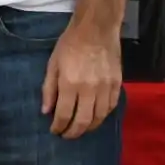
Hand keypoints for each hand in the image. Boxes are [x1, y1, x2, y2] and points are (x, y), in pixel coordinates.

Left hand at [41, 21, 122, 139]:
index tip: (55, 131)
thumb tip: (46, 111)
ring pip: (99, 117)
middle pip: (83, 121)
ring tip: (81, 128)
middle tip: (67, 135)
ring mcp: (106, 88)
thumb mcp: (53, 63)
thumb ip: (49, 89)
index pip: (64, 114)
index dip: (58, 126)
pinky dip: (103, 116)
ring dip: (89, 127)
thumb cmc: (70, 44)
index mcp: (70, 84)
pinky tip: (96, 116)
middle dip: (73, 132)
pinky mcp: (118, 84)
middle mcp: (89, 89)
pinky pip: (112, 107)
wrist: (96, 28)